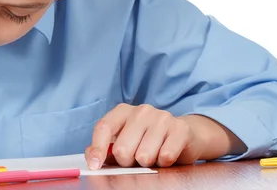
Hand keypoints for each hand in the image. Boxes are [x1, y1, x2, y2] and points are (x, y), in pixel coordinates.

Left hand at [85, 104, 202, 169]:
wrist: (185, 135)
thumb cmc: (148, 139)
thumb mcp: (125, 140)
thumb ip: (106, 148)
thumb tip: (92, 156)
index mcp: (123, 111)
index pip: (104, 127)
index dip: (97, 148)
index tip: (94, 166)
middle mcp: (142, 110)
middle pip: (122, 149)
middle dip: (128, 161)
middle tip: (137, 157)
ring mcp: (162, 117)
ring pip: (144, 156)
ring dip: (148, 163)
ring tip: (153, 154)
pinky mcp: (180, 128)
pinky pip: (165, 156)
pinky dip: (164, 162)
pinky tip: (166, 154)